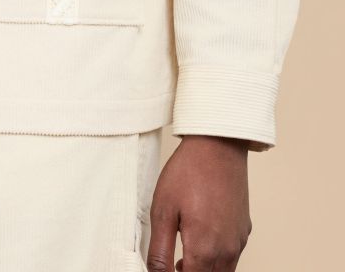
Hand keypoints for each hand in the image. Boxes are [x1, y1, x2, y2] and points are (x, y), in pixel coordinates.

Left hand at [146, 135, 251, 271]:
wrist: (218, 145)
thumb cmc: (189, 172)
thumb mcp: (163, 210)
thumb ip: (159, 251)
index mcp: (204, 249)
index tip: (162, 268)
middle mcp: (227, 250)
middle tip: (171, 263)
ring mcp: (238, 240)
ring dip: (203, 270)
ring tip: (182, 257)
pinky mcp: (244, 229)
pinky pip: (231, 256)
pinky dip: (216, 258)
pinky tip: (201, 240)